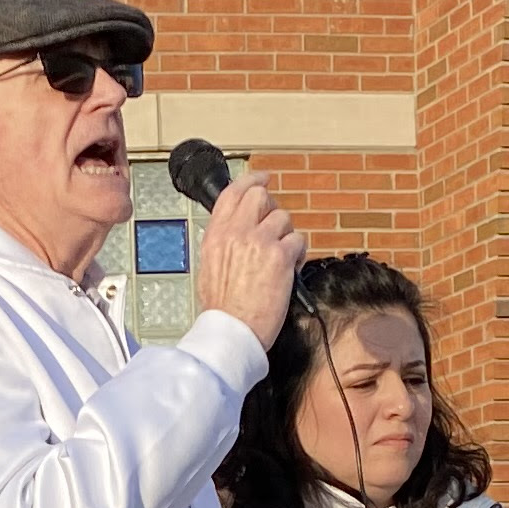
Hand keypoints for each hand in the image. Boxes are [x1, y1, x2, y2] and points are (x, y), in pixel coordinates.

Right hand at [194, 174, 305, 347]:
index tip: (262, 177)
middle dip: (272, 209)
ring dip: (286, 237)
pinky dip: (297, 256)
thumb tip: (237, 232)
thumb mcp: (210, 267)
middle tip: (276, 226)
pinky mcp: (279, 256)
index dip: (251, 180)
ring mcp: (259, 241)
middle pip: (261, 196)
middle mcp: (236, 232)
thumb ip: (223, 243)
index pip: (232, 192)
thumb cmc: (222, 308)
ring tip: (280, 260)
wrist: (231, 330)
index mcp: (216, 234)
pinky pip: (298, 241)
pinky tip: (288, 271)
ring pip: (283, 218)